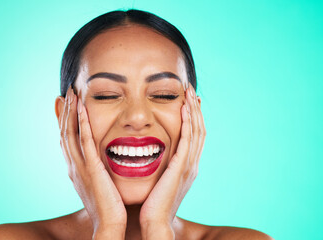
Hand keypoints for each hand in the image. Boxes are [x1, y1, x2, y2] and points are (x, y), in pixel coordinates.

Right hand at [58, 85, 126, 238]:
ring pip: (70, 132)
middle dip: (64, 112)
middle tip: (64, 93)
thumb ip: (97, 171)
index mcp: (75, 168)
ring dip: (70, 112)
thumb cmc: (108, 207)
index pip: (66, 139)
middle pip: (64, 132)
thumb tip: (100, 163)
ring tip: (71, 93)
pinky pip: (84, 140)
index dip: (64, 121)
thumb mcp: (98, 185)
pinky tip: (82, 108)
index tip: (65, 105)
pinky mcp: (90, 168)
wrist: (108, 224)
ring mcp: (79, 166)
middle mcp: (73, 165)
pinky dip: (81, 123)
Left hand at [139, 83, 205, 238]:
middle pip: (199, 130)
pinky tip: (184, 109)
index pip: (195, 136)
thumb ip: (163, 168)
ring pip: (196, 131)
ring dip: (193, 111)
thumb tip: (157, 157)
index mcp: (188, 166)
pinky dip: (187, 123)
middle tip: (192, 91)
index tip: (190, 101)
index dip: (195, 118)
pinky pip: (186, 140)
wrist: (155, 222)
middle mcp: (192, 164)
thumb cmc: (154, 204)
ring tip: (188, 93)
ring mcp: (189, 165)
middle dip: (196, 109)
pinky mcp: (180, 167)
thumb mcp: (162, 181)